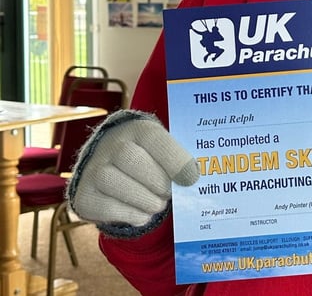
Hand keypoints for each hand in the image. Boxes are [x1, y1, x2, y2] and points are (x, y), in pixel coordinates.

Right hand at [68, 110, 198, 227]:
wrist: (111, 167)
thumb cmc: (150, 159)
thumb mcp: (164, 149)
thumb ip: (179, 160)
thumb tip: (195, 178)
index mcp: (137, 129)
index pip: (154, 138)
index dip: (175, 159)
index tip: (191, 178)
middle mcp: (110, 145)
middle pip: (132, 160)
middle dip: (158, 182)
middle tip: (170, 193)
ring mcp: (93, 170)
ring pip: (117, 184)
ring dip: (146, 200)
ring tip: (158, 203)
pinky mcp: (84, 196)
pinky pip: (107, 208)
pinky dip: (132, 214)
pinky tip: (143, 213)